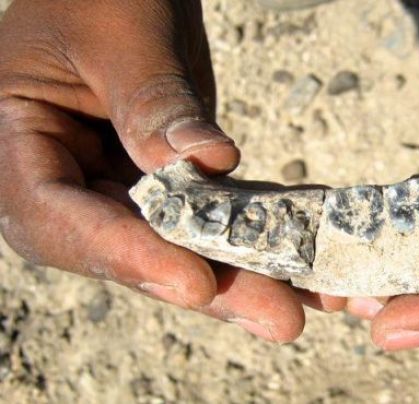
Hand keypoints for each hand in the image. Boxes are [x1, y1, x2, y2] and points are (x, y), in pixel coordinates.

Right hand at [0, 0, 343, 342]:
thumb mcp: (122, 35)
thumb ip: (152, 102)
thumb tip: (207, 164)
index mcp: (16, 141)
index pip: (56, 215)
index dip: (122, 255)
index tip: (192, 281)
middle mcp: (64, 177)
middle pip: (127, 248)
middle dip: (205, 283)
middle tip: (278, 316)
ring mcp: (117, 184)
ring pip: (175, 243)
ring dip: (242, 273)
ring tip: (305, 299)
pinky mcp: (165, 183)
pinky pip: (209, 215)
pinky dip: (257, 234)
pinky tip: (307, 253)